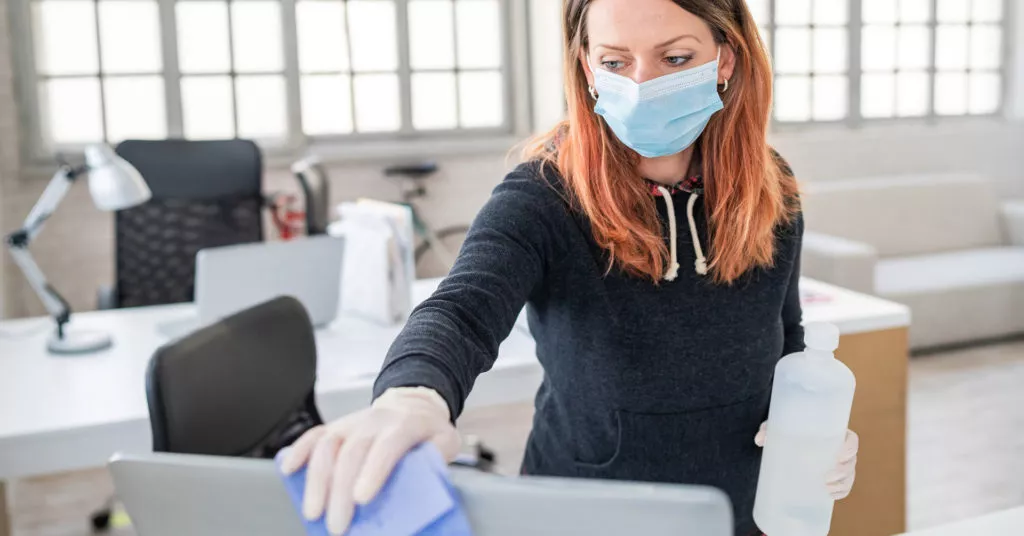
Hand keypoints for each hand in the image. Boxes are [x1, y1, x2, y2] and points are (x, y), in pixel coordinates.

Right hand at [280, 387, 459, 534]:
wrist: (412, 405)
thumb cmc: (428, 431)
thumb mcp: (446, 441)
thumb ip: (439, 458)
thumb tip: (425, 485)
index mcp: (403, 426)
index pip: (386, 447)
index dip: (373, 471)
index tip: (362, 499)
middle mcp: (373, 422)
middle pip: (352, 453)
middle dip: (341, 491)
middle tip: (338, 526)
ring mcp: (351, 422)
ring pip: (328, 446)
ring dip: (317, 480)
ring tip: (313, 512)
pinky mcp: (336, 427)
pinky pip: (313, 435)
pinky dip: (299, 451)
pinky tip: (288, 470)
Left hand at [754, 422, 858, 499]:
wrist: (788, 442)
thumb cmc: (790, 431)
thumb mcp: (780, 428)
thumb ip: (770, 429)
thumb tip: (760, 439)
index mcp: (834, 434)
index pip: (851, 440)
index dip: (850, 449)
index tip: (840, 456)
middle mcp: (840, 450)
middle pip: (851, 461)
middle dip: (844, 471)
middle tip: (827, 476)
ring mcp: (839, 465)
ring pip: (849, 475)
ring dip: (842, 484)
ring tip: (827, 487)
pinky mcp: (834, 477)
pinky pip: (844, 487)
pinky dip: (841, 492)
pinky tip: (831, 495)